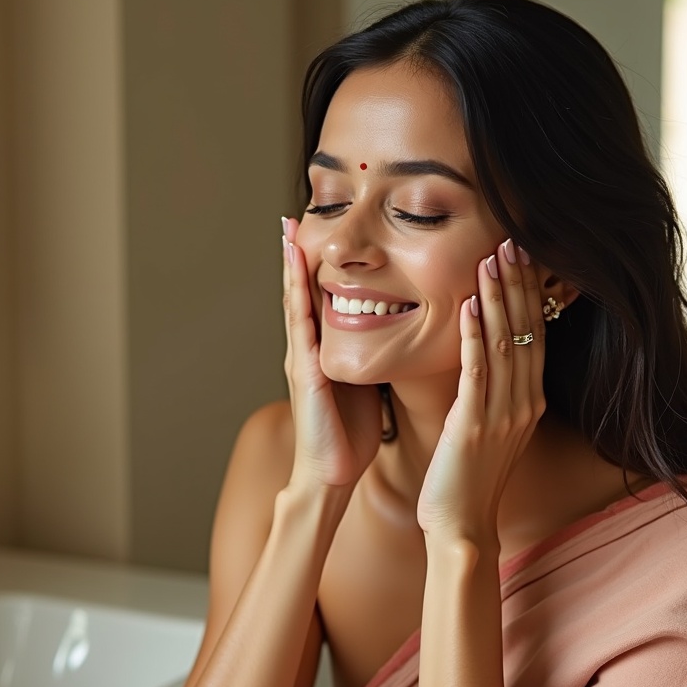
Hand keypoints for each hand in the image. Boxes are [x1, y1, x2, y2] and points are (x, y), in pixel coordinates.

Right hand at [282, 216, 382, 489]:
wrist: (332, 473)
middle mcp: (307, 348)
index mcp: (324, 350)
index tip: (322, 228)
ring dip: (292, 263)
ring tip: (288, 227)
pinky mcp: (305, 371)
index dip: (321, 264)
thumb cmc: (350, 433)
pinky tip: (296, 270)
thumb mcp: (366, 382)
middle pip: (303, 290)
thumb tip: (397, 330)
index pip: (322, 297)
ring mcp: (301, 358)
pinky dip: (297, 293)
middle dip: (299, 252)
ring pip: (296, 300)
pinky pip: (301, 324)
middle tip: (295, 212)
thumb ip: (372, 355)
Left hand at [416, 238, 545, 540]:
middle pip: (526, 330)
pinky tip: (468, 305)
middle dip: (519, 283)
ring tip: (491, 257)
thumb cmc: (468, 480)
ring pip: (504, 343)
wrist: (462, 527)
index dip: (530, 294)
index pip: (534, 335)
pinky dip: (474, 336)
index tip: (523, 256)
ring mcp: (503, 414)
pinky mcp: (475, 424)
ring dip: (498, 297)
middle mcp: (523, 403)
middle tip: (512, 239)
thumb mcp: (491, 430)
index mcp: (529, 402)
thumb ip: (495, 394)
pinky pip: (477, 371)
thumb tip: (488, 359)